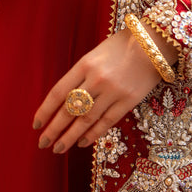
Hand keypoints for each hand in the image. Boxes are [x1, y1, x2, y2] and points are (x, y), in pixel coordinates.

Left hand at [33, 25, 177, 152]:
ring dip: (70, 137)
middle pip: (70, 110)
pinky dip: (93, 134)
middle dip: (54, 129)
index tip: (36, 124)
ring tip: (59, 148)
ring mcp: (113, 92)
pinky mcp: (129, 101)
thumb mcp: (97, 53)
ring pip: (86, 120)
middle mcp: (97, 79)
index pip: (59, 92)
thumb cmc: (123, 44)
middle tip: (43, 143)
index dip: (45, 110)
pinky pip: (107, 122)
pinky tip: (82, 143)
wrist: (155, 42)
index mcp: (85, 64)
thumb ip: (82, 74)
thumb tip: (66, 99)